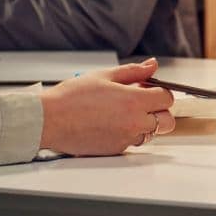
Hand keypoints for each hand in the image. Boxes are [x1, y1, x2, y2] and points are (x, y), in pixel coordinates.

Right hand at [38, 58, 176, 155]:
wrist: (48, 120)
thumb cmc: (71, 97)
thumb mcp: (104, 76)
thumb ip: (133, 71)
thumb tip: (152, 65)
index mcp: (134, 101)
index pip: (166, 98)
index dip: (160, 92)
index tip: (149, 89)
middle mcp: (134, 122)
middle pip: (167, 121)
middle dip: (159, 111)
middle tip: (143, 104)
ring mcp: (126, 138)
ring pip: (150, 133)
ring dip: (144, 124)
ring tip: (122, 113)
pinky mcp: (116, 150)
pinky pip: (132, 142)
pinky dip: (128, 134)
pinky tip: (110, 124)